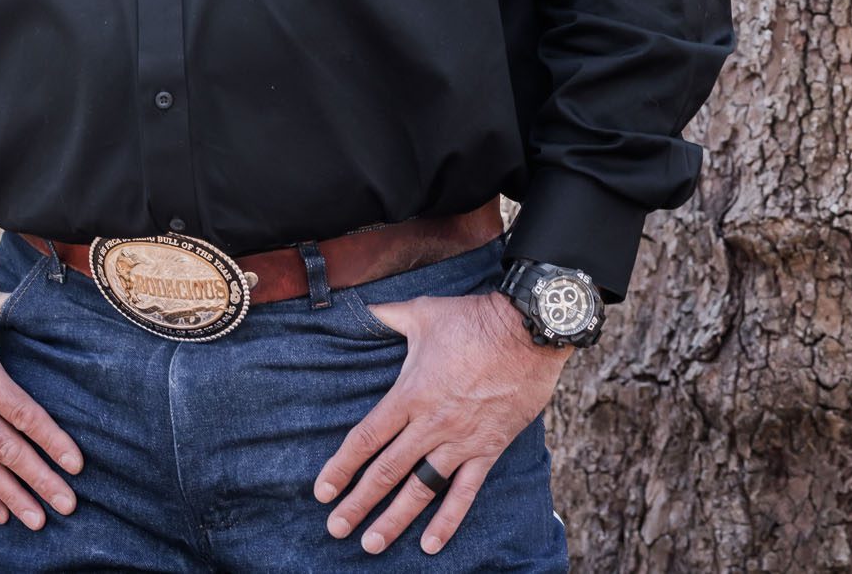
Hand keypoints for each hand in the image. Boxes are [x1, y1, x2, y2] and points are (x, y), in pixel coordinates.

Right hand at [0, 290, 82, 531]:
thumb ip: (18, 312)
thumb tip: (56, 311)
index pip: (22, 414)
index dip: (51, 440)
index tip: (76, 464)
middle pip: (7, 449)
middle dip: (39, 479)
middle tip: (68, 504)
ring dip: (12, 497)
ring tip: (39, 520)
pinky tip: (2, 515)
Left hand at [312, 291, 571, 555]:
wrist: (529, 330)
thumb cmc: (474, 319)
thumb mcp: (424, 313)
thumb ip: (388, 316)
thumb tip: (363, 306)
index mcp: (410, 394)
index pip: (366, 438)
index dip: (341, 466)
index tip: (322, 491)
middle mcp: (430, 424)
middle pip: (386, 472)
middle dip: (358, 504)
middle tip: (336, 529)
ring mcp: (460, 440)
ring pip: (420, 489)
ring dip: (394, 520)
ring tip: (371, 544)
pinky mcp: (488, 449)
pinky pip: (464, 492)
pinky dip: (448, 520)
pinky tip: (430, 544)